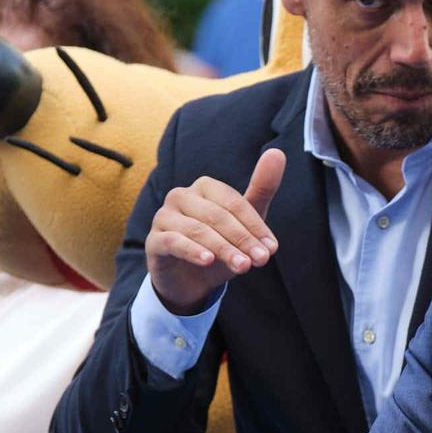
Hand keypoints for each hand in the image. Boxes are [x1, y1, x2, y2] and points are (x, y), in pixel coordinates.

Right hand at [145, 147, 284, 314]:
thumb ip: (261, 189)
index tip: (272, 248)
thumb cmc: (220, 245)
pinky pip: (173, 242)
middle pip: (217, 215)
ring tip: (243, 266)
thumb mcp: (244, 221)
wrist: (190, 280)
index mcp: (204, 187)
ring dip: (224, 249)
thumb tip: (277, 152)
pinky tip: (208, 261)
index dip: (254, 225)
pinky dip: (193, 251)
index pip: (233, 202)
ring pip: (197, 230)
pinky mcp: (154, 241)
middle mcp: (181, 196)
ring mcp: (164, 217)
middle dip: (242, 239)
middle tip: (261, 260)